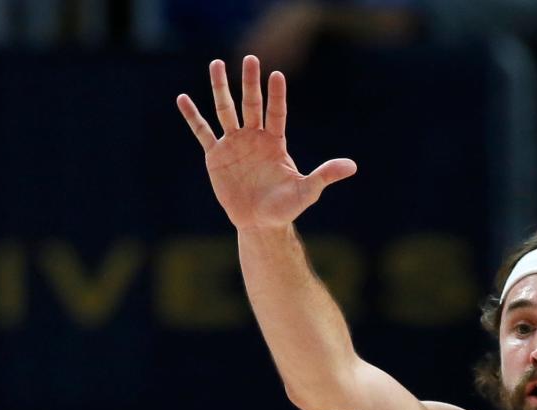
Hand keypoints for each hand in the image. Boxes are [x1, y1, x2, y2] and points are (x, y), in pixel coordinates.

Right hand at [176, 55, 356, 230]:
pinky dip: (192, 116)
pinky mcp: (216, 156)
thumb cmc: (285, 208)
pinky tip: (183, 99)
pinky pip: (202, 131)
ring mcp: (234, 144)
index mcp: (274, 142)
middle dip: (249, 82)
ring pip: (225, 110)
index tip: (277, 75)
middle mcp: (254, 137)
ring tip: (216, 64)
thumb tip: (352, 166)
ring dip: (220, 88)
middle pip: (251, 104)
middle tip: (250, 58)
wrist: (260, 224)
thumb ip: (326, 175)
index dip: (277, 95)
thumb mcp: (307, 192)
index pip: (276, 112)